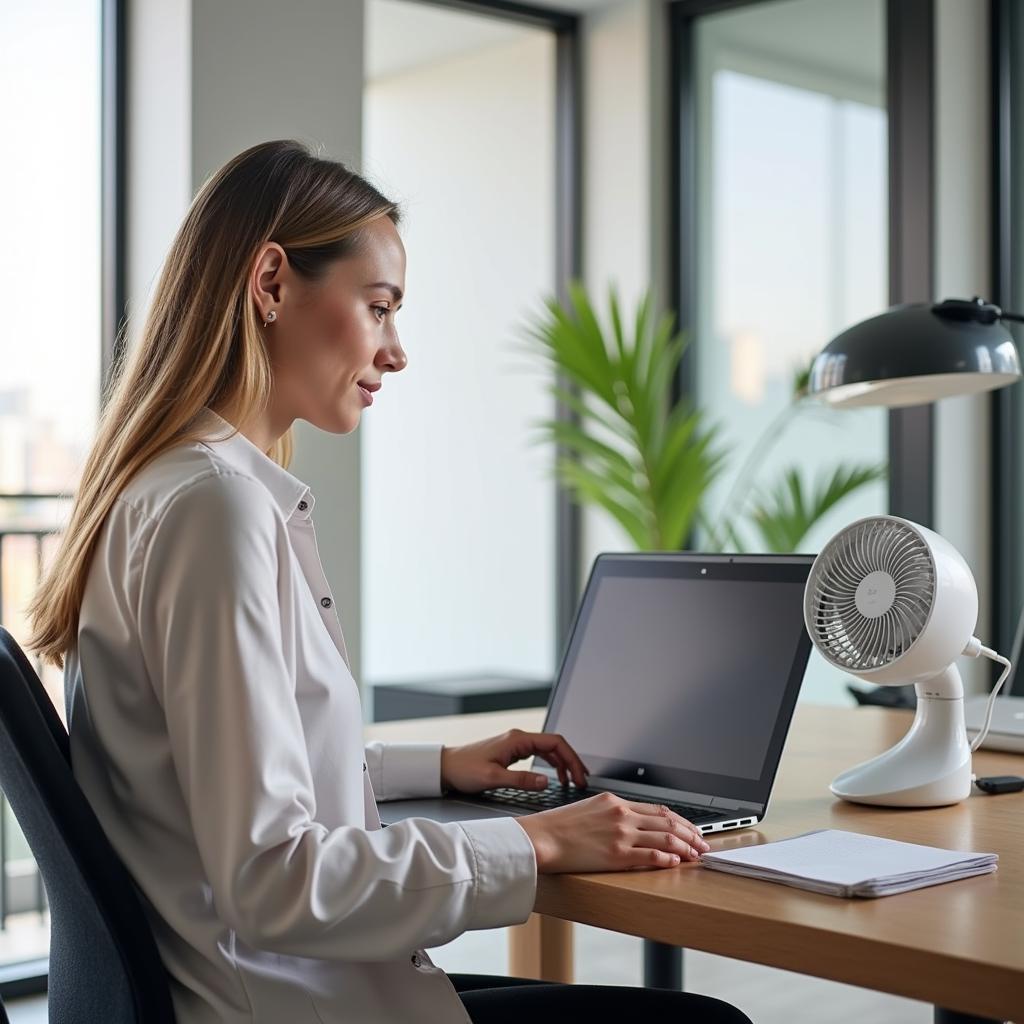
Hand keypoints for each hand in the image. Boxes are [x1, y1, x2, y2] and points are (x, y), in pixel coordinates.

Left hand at [440, 729, 587, 793]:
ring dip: (563, 763)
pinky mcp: (512, 752)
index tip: (580, 776)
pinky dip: (552, 765)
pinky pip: (539, 754)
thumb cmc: (465, 769)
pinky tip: (555, 777)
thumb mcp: (493, 778)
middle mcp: (519, 738)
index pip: (556, 743)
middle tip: (582, 780)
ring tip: (572, 781)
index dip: (572, 759)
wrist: (446, 767)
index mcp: (518, 740)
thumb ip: (521, 780)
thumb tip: (547, 782)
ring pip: (549, 750)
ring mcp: (516, 744)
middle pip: (555, 745)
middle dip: (571, 762)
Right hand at [517, 792, 710, 872]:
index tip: (691, 829)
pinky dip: (667, 859)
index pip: (658, 809)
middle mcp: (621, 814)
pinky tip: (675, 863)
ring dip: (685, 847)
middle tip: (703, 843)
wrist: (541, 838)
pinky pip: (650, 856)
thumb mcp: (588, 809)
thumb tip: (631, 823)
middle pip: (668, 822)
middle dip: (691, 834)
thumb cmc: (558, 827)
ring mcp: (620, 834)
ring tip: (696, 855)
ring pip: (665, 838)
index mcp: (615, 802)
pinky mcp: (616, 854)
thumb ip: (611, 813)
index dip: (680, 820)